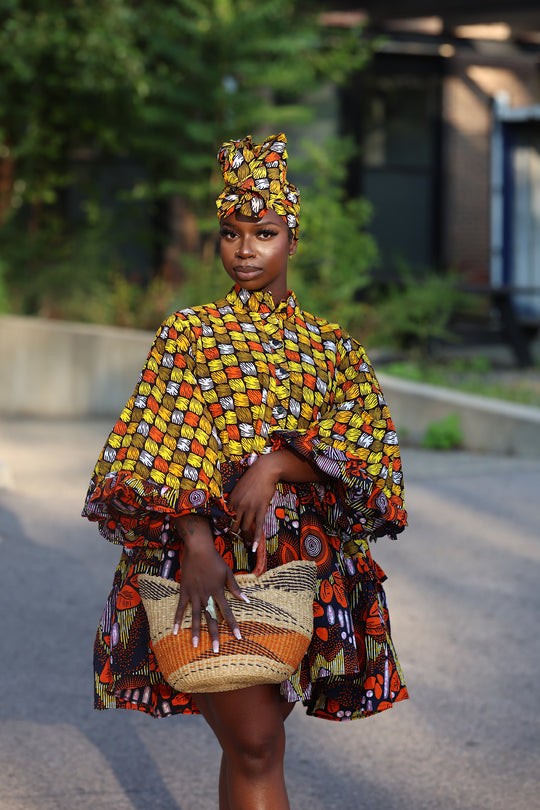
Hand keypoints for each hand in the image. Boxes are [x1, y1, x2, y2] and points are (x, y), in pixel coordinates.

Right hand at [173, 515, 247, 651]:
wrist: (198, 548)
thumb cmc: (215, 560)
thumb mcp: (228, 572)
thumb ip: (235, 588)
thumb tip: (246, 600)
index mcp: (218, 591)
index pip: (227, 612)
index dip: (233, 625)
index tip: (238, 637)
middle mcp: (206, 595)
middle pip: (211, 618)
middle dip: (214, 635)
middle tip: (215, 650)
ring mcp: (194, 594)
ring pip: (196, 616)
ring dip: (196, 631)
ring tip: (195, 645)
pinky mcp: (184, 591)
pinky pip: (180, 607)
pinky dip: (177, 619)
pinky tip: (175, 631)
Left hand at [228, 453, 280, 561]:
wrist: (265, 471)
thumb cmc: (253, 478)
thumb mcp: (239, 488)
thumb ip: (235, 499)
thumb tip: (234, 509)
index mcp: (231, 500)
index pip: (227, 518)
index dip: (228, 527)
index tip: (230, 532)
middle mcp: (238, 505)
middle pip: (234, 525)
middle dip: (236, 535)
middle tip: (240, 540)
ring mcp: (249, 508)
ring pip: (245, 528)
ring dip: (246, 538)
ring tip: (248, 544)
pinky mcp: (260, 509)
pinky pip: (258, 526)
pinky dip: (256, 538)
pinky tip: (255, 546)